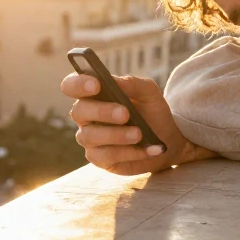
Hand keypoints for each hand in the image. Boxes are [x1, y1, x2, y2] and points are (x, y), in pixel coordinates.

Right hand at [60, 73, 216, 174]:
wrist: (167, 139)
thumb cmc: (152, 111)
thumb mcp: (149, 93)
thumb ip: (132, 84)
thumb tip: (114, 81)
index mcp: (93, 94)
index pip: (72, 86)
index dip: (78, 84)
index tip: (95, 84)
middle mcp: (87, 116)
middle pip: (79, 111)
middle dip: (101, 111)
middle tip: (125, 113)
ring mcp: (90, 138)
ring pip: (89, 136)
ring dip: (116, 135)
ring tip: (139, 134)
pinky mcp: (99, 158)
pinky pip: (105, 156)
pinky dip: (128, 152)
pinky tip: (146, 148)